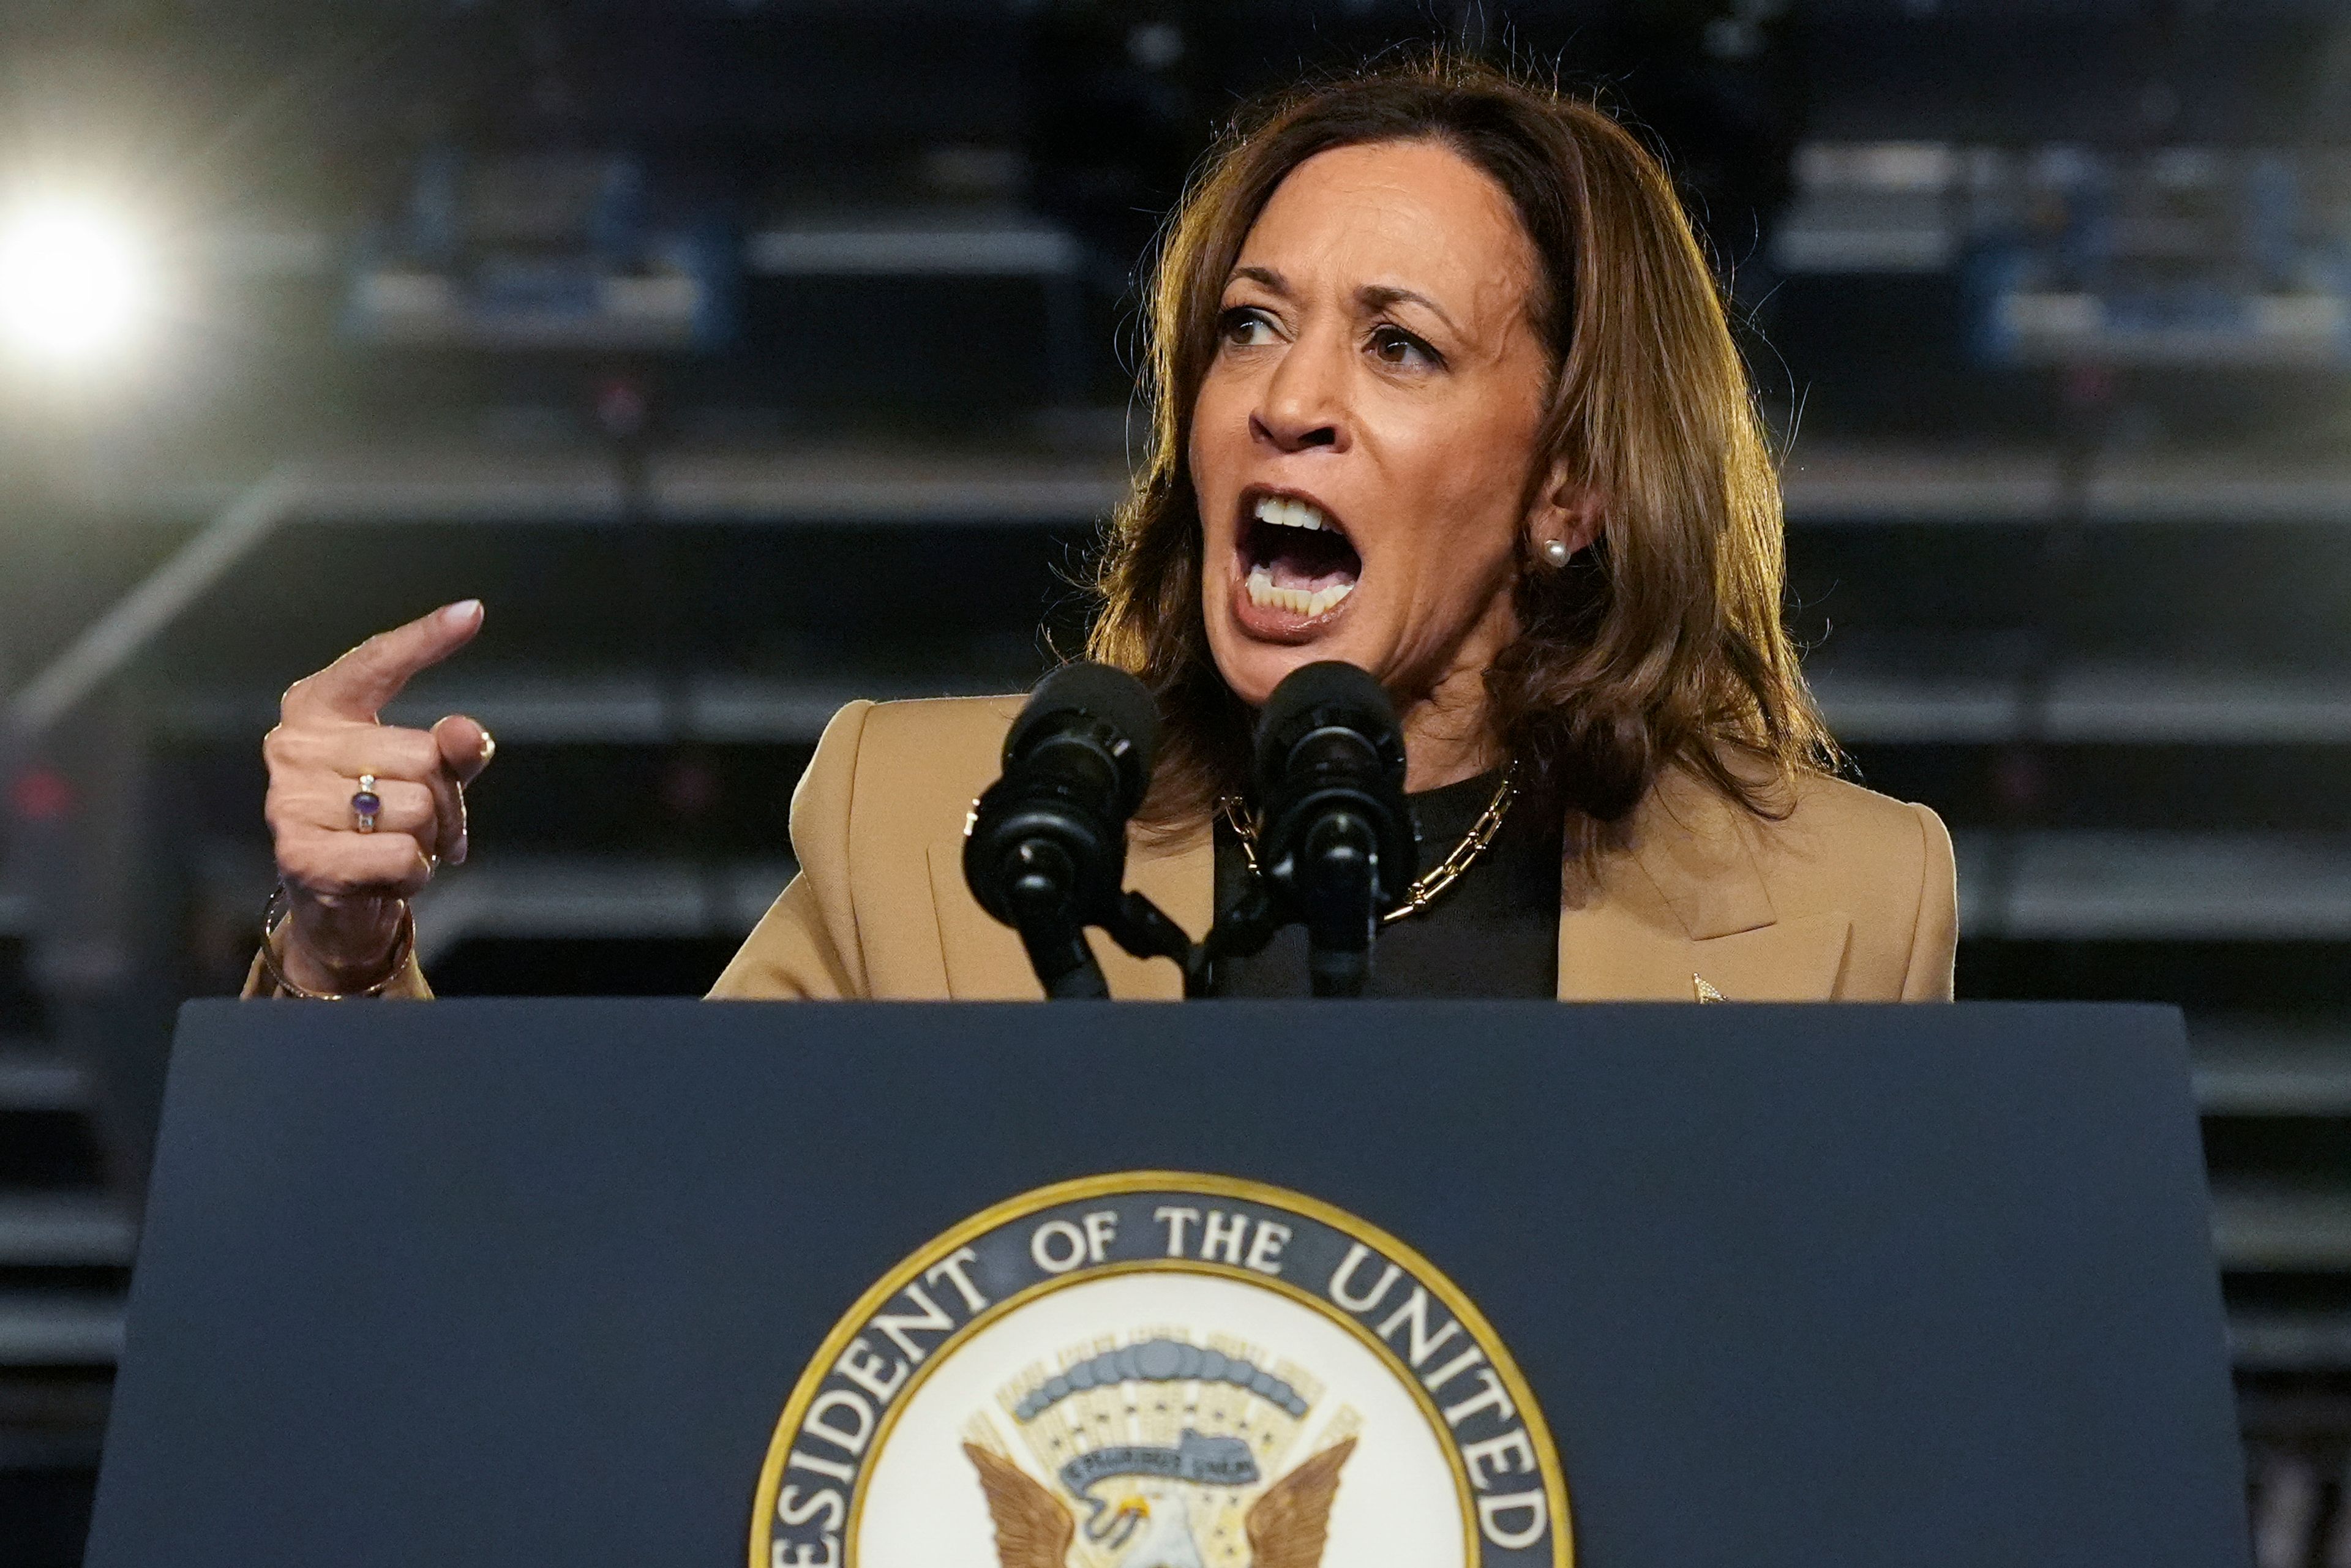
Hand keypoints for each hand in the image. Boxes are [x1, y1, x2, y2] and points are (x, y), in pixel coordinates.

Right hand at [262, 600, 494, 991]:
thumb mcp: (425, 779)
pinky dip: (413, 873)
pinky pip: (402, 854)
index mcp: (317, 710)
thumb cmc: (380, 826)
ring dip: (430, 840)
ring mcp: (290, 801)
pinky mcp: (301, 856)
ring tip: (400, 848)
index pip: (375, 663)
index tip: (472, 612)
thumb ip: (452, 750)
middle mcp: (293, 746)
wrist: (337, 906)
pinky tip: (386, 877)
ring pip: (418, 808)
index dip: (425, 639)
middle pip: (423, 756)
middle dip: (447, 799)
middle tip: (429, 825)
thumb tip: (465, 733)